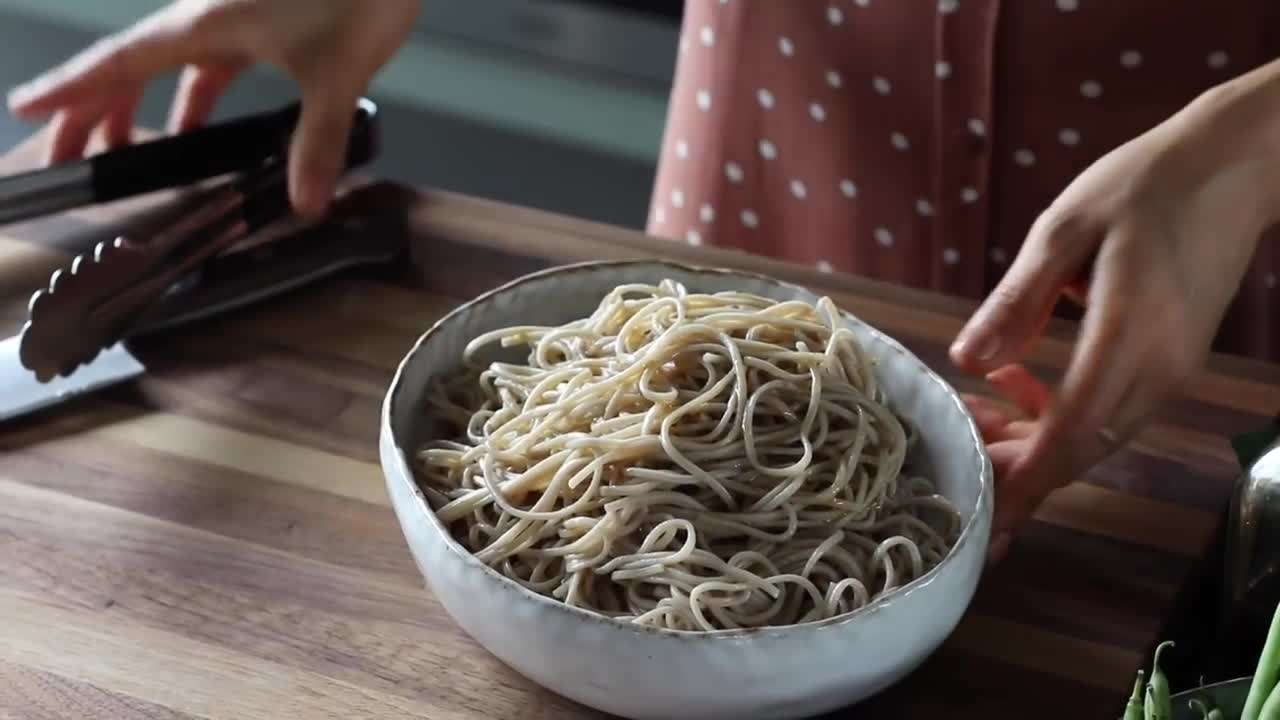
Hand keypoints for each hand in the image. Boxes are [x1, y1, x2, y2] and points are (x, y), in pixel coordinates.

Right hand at [7, 0, 419, 216]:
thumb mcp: (337, 72)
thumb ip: (318, 139)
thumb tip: (305, 197)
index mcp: (205, 24)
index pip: (120, 62)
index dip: (71, 89)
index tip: (28, 109)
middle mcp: (207, 20)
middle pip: (131, 69)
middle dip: (93, 113)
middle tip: (63, 154)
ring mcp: (233, 21)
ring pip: (167, 68)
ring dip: (140, 108)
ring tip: (119, 151)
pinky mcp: (263, 26)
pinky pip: (209, 68)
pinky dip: (194, 99)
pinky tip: (196, 129)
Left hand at [950, 60, 1279, 560]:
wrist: (1238, 163)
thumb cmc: (1144, 184)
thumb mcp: (1064, 229)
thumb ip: (1017, 300)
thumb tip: (967, 361)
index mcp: (1130, 336)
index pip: (1072, 433)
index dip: (1026, 480)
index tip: (987, 516)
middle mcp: (1159, 368)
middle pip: (1083, 448)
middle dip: (1017, 462)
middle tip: (956, 443)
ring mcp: (1172, 368)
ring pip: (1097, 434)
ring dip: (1033, 437)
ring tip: (973, 409)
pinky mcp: (1173, 359)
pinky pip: (1113, 408)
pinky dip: (1061, 412)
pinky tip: (1016, 376)